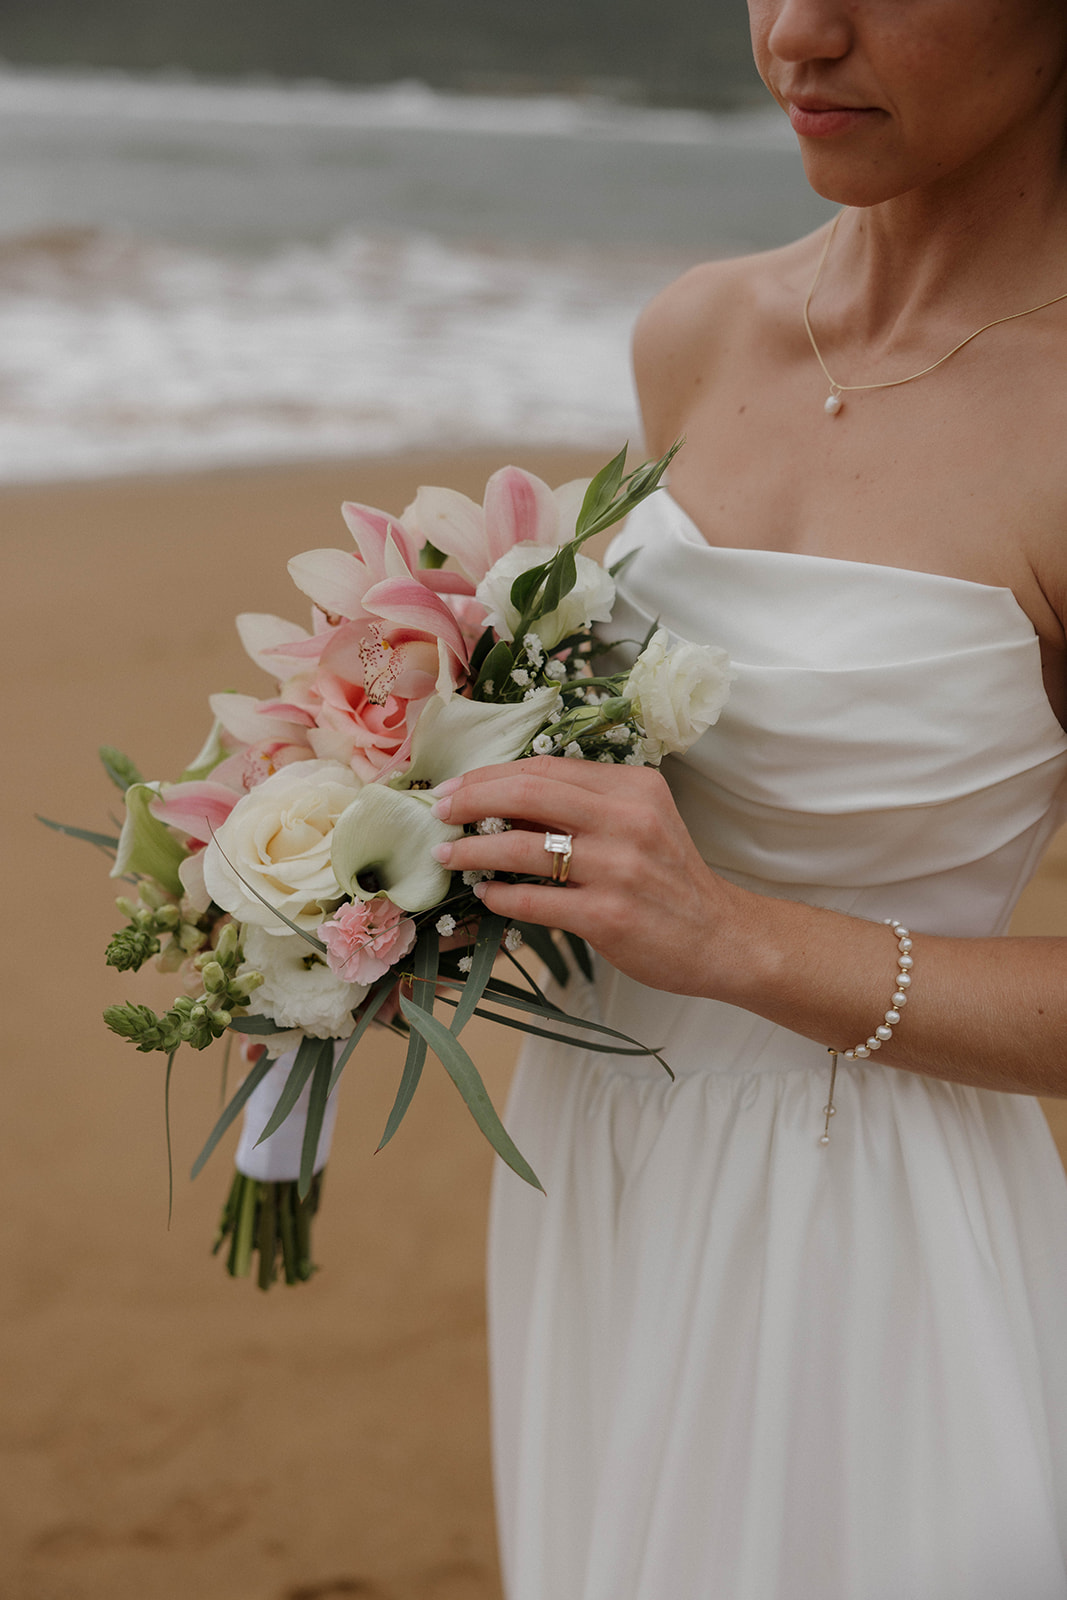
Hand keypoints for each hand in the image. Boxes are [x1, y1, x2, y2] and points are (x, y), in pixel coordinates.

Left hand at [429, 755, 740, 997]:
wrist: (721, 938)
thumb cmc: (671, 879)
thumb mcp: (640, 823)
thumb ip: (585, 806)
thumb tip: (503, 800)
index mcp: (633, 786)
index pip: (546, 766)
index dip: (491, 774)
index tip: (456, 787)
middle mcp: (627, 819)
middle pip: (528, 791)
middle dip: (471, 799)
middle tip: (438, 812)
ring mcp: (618, 868)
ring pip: (523, 846)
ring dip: (472, 850)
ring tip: (446, 856)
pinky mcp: (608, 916)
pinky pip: (534, 901)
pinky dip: (500, 895)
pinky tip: (485, 894)